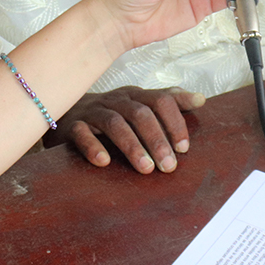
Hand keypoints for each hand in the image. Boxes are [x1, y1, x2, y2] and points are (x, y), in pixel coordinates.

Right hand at [44, 86, 205, 172]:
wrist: (63, 110)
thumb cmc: (110, 112)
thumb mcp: (138, 104)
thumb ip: (168, 102)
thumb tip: (201, 99)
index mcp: (134, 96)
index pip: (160, 100)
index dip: (174, 122)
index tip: (184, 148)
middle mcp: (115, 101)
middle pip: (140, 114)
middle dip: (157, 140)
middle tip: (169, 166)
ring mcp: (93, 112)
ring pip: (115, 124)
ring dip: (132, 146)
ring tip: (145, 168)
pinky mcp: (73, 126)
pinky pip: (82, 133)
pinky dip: (93, 146)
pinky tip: (104, 161)